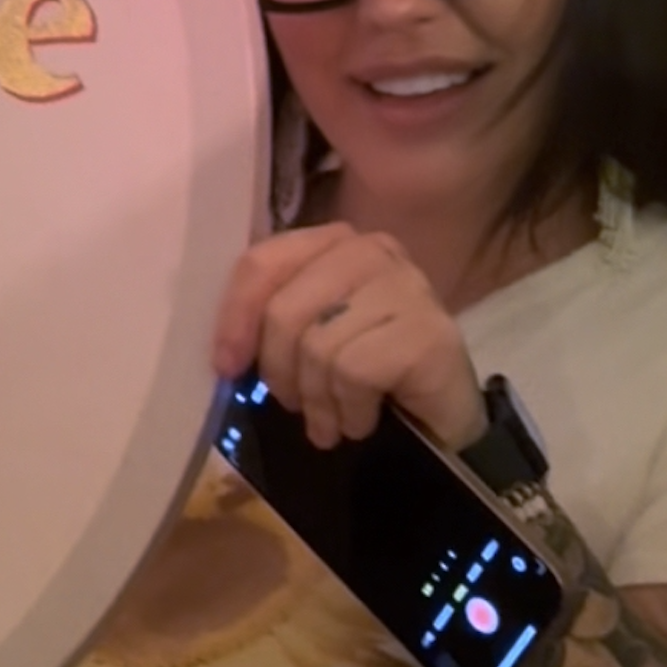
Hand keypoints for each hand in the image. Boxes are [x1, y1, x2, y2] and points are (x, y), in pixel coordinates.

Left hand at [212, 222, 485, 452]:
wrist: (441, 424)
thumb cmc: (365, 377)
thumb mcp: (308, 337)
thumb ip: (272, 320)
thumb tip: (225, 350)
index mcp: (336, 242)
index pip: (264, 262)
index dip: (236, 316)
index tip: (227, 366)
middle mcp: (374, 251)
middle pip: (285, 310)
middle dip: (279, 369)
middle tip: (293, 404)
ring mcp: (408, 288)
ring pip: (318, 345)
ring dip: (316, 398)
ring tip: (330, 419)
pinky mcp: (430, 333)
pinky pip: (354, 372)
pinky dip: (348, 409)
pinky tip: (361, 421)